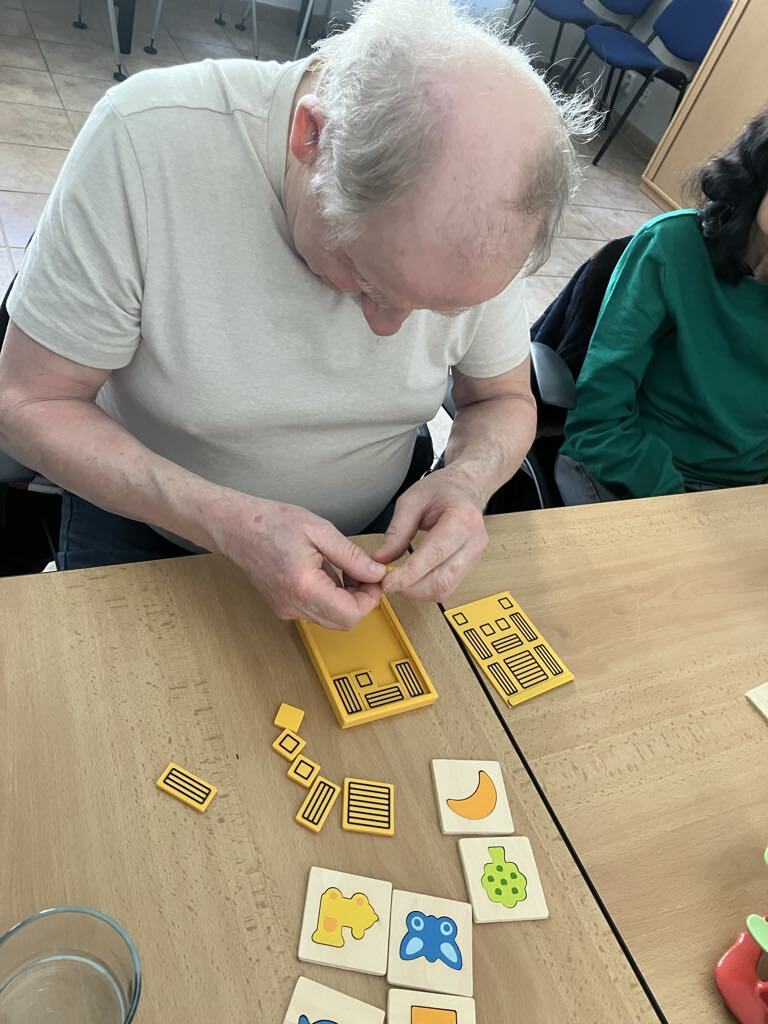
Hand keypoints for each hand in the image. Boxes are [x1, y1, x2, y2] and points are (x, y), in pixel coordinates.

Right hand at [210, 493, 386, 628]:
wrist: (236, 527)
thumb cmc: (273, 522)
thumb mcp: (320, 531)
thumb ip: (351, 556)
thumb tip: (377, 574)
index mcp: (304, 587)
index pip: (351, 615)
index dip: (370, 599)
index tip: (374, 576)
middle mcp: (294, 605)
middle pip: (344, 622)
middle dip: (362, 600)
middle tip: (365, 572)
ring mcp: (287, 609)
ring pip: (332, 619)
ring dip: (347, 600)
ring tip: (346, 569)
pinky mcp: (284, 607)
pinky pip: (317, 611)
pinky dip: (332, 598)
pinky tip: (329, 573)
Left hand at [372, 468, 487, 601]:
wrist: (467, 487)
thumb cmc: (442, 489)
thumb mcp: (412, 501)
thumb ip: (397, 531)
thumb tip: (381, 559)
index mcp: (462, 520)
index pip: (434, 555)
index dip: (409, 574)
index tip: (387, 582)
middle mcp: (474, 541)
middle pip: (442, 580)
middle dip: (411, 588)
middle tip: (388, 583)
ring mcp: (475, 556)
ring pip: (446, 589)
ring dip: (418, 592)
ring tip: (399, 581)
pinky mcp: (471, 565)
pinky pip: (448, 586)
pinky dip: (427, 589)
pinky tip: (413, 580)